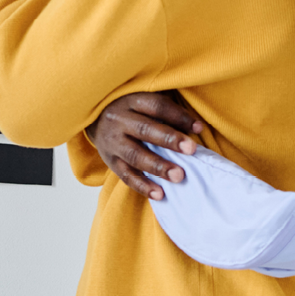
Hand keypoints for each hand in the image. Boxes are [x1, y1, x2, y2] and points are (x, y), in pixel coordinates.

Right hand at [86, 91, 205, 200]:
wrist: (95, 119)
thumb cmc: (131, 110)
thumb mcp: (143, 102)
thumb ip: (166, 111)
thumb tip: (196, 128)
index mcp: (131, 101)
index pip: (157, 106)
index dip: (178, 116)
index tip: (199, 128)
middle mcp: (118, 120)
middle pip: (145, 130)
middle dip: (169, 140)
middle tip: (191, 150)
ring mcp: (112, 143)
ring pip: (135, 155)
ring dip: (158, 167)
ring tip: (178, 176)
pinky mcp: (110, 162)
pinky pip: (126, 175)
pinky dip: (143, 186)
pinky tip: (159, 194)